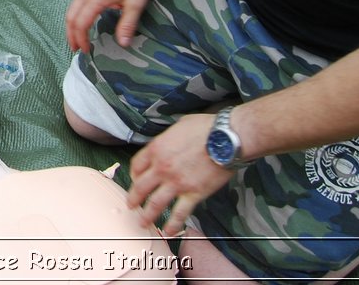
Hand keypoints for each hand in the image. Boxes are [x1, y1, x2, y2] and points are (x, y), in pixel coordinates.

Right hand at [64, 0, 154, 53]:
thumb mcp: (136, 3)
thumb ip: (127, 24)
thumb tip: (123, 44)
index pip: (81, 23)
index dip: (82, 39)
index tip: (87, 51)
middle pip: (70, 16)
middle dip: (70, 34)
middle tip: (75, 48)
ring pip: (71, 8)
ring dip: (71, 25)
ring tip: (77, 37)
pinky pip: (76, 2)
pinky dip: (75, 15)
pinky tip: (84, 20)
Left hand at [125, 113, 232, 235]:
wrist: (227, 139)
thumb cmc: (205, 128)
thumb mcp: (179, 126)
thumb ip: (169, 138)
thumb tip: (168, 143)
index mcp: (157, 148)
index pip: (136, 165)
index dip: (133, 174)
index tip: (135, 180)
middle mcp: (162, 167)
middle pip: (140, 187)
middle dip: (134, 198)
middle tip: (131, 205)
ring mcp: (177, 183)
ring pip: (155, 204)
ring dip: (148, 215)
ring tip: (143, 223)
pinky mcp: (193, 193)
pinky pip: (179, 213)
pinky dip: (173, 224)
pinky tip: (169, 231)